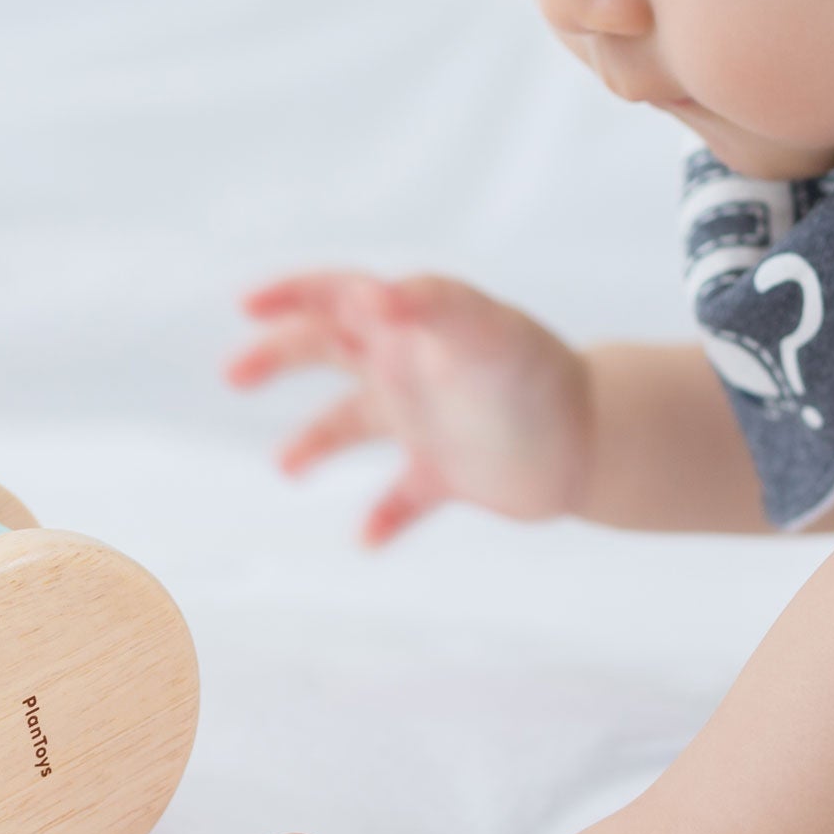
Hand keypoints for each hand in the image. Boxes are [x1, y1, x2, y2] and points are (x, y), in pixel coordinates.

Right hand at [224, 269, 591, 544]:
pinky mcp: (447, 474)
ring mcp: (427, 421)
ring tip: (286, 467)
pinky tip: (365, 540)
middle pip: (328, 350)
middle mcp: (411, 368)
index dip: (290, 293)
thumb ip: (426, 304)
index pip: (339, 295)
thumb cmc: (537, 376)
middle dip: (278, 355)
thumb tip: (365, 292)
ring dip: (314, 441)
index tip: (246, 304)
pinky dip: (380, 518)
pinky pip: (401, 498)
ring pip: (354, 423)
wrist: (599, 442)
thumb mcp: (481, 331)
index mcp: (411, 327)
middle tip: (234, 375)